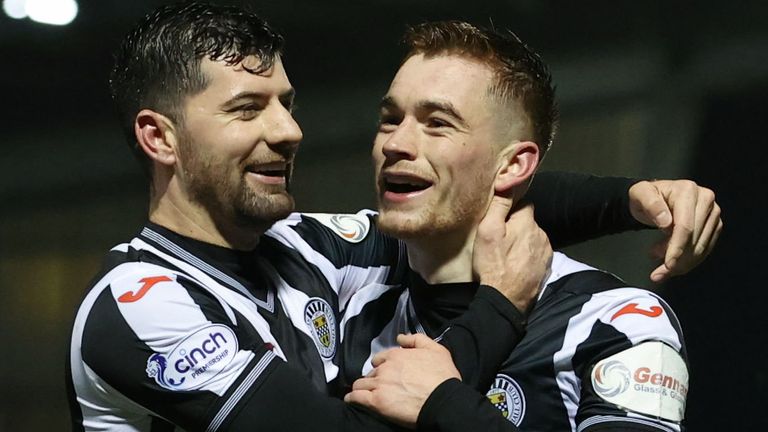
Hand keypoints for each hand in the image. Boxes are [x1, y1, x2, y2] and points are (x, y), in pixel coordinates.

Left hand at [344, 334, 459, 428]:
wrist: (443, 400)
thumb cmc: (443, 376)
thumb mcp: (436, 350)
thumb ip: (416, 339)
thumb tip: (399, 338)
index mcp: (396, 355)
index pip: (380, 359)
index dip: (382, 366)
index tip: (385, 373)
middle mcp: (385, 368)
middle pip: (371, 372)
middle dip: (373, 378)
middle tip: (378, 386)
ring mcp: (379, 384)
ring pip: (360, 383)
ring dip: (361, 387)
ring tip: (362, 393)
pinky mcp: (376, 402)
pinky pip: (356, 397)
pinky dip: (352, 398)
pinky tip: (351, 400)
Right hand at [473, 198, 552, 312]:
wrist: (505, 300)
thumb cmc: (493, 264)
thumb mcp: (488, 231)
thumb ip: (499, 206)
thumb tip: (507, 182)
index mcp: (528, 222)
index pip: (524, 204)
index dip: (510, 209)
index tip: (499, 219)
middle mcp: (542, 234)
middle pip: (528, 222)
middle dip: (517, 226)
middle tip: (499, 239)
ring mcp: (546, 252)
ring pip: (533, 238)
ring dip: (523, 242)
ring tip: (506, 254)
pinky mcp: (546, 267)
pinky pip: (537, 254)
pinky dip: (527, 256)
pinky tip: (515, 265)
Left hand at [628, 180, 722, 281]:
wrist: (653, 198)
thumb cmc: (645, 196)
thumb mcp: (639, 195)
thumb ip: (650, 204)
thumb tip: (666, 221)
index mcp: (688, 191)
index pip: (685, 227)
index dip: (677, 248)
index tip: (668, 264)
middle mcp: (706, 200)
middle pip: (695, 239)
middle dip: (677, 259)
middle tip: (658, 269)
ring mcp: (713, 213)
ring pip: (701, 248)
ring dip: (682, 262)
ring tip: (661, 260)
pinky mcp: (714, 224)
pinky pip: (705, 249)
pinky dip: (689, 261)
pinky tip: (674, 261)